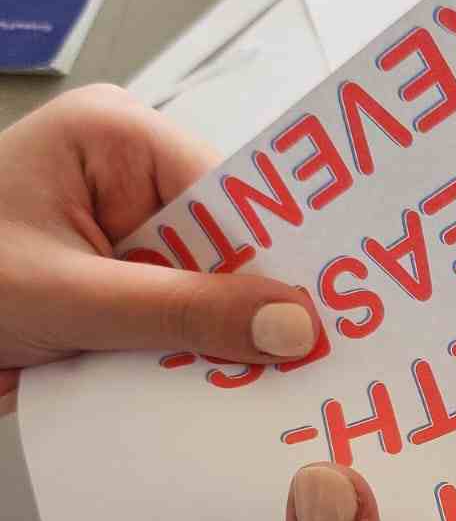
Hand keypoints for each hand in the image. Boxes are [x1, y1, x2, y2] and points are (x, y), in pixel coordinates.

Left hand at [0, 85, 315, 413]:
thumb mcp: (65, 298)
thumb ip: (180, 312)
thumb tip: (288, 322)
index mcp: (114, 135)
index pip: (230, 195)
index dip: (278, 258)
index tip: (325, 314)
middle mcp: (123, 173)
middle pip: (226, 244)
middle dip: (248, 307)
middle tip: (300, 363)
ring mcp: (118, 231)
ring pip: (205, 287)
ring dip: (215, 339)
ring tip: (250, 383)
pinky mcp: (112, 281)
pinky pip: (174, 315)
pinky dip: (184, 355)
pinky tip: (202, 385)